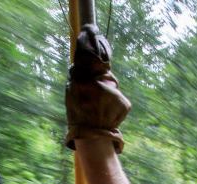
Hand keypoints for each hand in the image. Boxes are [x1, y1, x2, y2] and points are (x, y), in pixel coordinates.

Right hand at [65, 24, 130, 152]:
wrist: (92, 138)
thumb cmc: (78, 116)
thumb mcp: (71, 94)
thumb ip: (76, 78)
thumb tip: (78, 62)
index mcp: (84, 82)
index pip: (90, 59)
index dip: (92, 47)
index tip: (91, 32)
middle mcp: (100, 86)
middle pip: (104, 74)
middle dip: (102, 80)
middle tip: (96, 96)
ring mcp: (114, 94)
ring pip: (113, 87)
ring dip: (110, 94)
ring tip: (101, 109)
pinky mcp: (125, 102)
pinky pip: (121, 98)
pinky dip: (117, 105)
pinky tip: (109, 114)